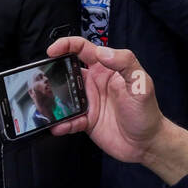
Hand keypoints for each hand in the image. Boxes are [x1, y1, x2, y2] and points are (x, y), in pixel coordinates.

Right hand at [46, 37, 187, 185]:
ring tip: (42, 104)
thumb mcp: (141, 83)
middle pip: (66, 71)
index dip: (66, 45)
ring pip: (63, 96)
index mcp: (105, 69)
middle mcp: (94, 83)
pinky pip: (68, 120)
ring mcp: (88, 102)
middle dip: (51, 72)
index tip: (52, 50)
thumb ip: (125, 63)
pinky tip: (59, 126)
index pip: (83, 49)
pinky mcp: (86, 121)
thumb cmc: (147, 111)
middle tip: (39, 78)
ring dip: (52, 99)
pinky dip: (62, 123)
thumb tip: (102, 52)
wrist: (148, 143)